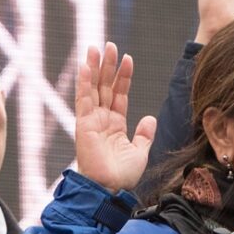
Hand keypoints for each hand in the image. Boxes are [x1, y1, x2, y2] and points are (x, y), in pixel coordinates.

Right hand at [72, 43, 157, 193]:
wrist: (109, 189)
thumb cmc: (122, 177)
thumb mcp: (140, 152)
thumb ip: (144, 135)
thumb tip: (149, 118)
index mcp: (115, 125)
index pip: (119, 94)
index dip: (123, 76)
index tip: (128, 58)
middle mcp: (102, 119)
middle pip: (105, 86)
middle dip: (108, 66)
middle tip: (110, 45)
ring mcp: (91, 120)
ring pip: (93, 88)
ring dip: (95, 68)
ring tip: (96, 47)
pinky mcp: (83, 124)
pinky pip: (83, 99)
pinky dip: (84, 82)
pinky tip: (85, 66)